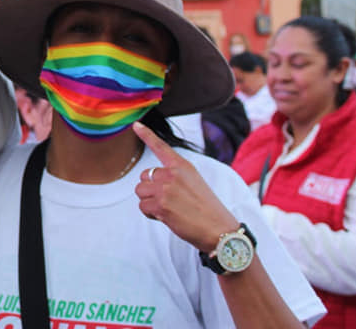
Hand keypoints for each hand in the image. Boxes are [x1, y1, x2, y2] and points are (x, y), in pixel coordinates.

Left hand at [133, 122, 239, 252]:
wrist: (219, 229)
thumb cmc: (207, 209)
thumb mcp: (194, 182)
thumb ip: (174, 176)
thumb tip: (152, 179)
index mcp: (183, 166)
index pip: (161, 147)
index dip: (146, 135)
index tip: (136, 124)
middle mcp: (173, 174)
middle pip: (144, 176)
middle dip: (151, 189)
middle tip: (170, 201)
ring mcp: (166, 189)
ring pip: (140, 191)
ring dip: (149, 202)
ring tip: (169, 209)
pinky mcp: (161, 205)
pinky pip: (142, 206)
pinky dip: (150, 214)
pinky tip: (167, 217)